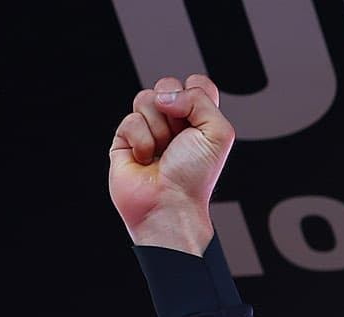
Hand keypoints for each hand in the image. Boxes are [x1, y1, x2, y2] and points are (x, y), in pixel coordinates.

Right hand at [108, 74, 233, 253]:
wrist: (169, 204)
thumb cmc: (195, 177)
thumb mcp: (218, 133)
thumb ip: (200, 99)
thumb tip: (165, 95)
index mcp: (199, 120)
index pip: (196, 83)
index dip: (196, 92)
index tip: (199, 118)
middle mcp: (174, 123)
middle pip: (167, 84)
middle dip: (175, 109)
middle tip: (180, 137)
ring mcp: (149, 129)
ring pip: (145, 98)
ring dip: (158, 127)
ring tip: (163, 151)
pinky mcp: (125, 139)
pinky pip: (129, 119)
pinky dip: (141, 141)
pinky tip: (146, 159)